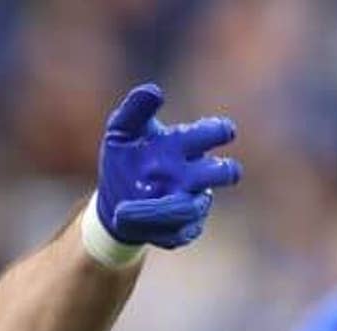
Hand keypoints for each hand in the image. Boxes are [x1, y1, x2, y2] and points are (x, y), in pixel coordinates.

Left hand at [95, 83, 239, 249]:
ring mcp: (191, 203)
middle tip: (201, 173)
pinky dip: (153, 230)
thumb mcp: (121, 130)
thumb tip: (154, 91)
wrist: (113, 201)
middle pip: (223, 173)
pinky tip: (126, 222)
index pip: (213, 134)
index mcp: (187, 144)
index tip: (222, 131)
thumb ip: (135, 109)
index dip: (219, 132)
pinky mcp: (182, 229)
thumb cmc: (126, 158)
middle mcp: (194, 175)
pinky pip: (177, 233)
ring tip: (122, 212)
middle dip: (220, 172)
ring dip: (160, 210)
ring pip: (192, 208)